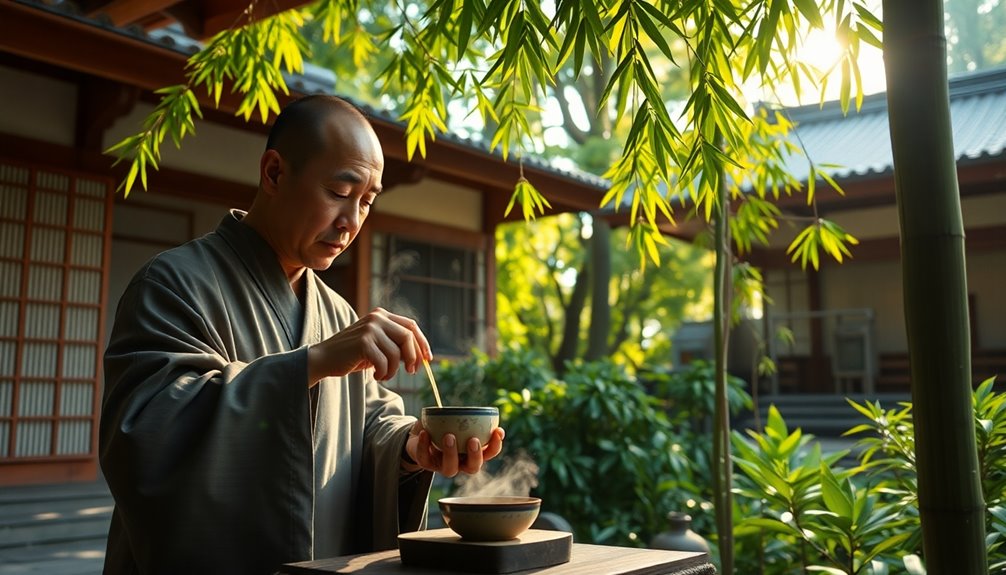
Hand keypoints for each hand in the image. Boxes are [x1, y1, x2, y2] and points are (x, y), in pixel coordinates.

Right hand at [307, 307, 431, 384]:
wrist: (324, 358)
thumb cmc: (353, 355)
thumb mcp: (377, 345)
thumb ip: (395, 344)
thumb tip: (421, 356)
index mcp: (381, 315)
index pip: (411, 326)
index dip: (422, 343)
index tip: (428, 359)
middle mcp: (376, 318)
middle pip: (407, 337)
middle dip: (413, 357)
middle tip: (410, 372)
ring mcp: (369, 329)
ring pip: (396, 353)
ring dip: (394, 370)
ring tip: (385, 375)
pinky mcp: (363, 342)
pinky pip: (384, 362)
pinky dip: (384, 373)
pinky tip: (376, 376)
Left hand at [403, 420, 504, 477]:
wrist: (420, 435)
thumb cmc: (444, 426)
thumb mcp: (457, 421)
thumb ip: (468, 417)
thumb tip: (486, 411)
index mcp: (472, 453)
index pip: (489, 454)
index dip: (495, 445)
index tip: (498, 431)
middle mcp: (460, 463)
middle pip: (473, 467)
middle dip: (475, 455)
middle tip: (473, 440)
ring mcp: (443, 466)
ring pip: (450, 469)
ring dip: (451, 453)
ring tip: (449, 436)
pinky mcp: (426, 464)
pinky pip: (425, 458)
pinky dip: (424, 445)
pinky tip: (425, 432)